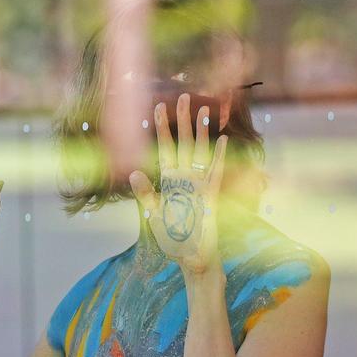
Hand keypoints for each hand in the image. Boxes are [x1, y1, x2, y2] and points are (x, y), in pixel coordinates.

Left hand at [129, 94, 226, 275]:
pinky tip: (222, 140)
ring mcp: (200, 186)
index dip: (160, 129)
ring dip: (202, 132)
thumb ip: (146, 194)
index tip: (155, 107)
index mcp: (169, 183)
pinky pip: (216, 173)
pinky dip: (219, 157)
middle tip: (182, 95)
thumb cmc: (174, 241)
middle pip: (183, 144)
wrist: (193, 260)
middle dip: (181, 121)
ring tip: (204, 109)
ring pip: (201, 152)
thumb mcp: (155, 216)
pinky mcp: (212, 198)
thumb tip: (134, 172)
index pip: (164, 149)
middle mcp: (185, 180)